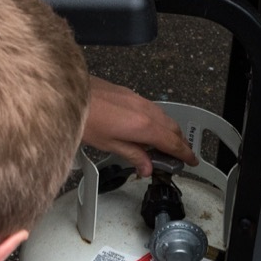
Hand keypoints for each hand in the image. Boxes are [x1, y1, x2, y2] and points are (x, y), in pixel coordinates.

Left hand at [81, 76, 199, 176]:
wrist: (68, 93)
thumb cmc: (85, 119)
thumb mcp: (110, 145)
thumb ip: (133, 156)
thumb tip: (146, 168)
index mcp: (144, 126)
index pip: (173, 143)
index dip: (185, 153)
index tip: (192, 161)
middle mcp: (146, 110)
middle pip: (172, 128)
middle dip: (180, 143)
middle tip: (181, 157)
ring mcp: (138, 100)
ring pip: (163, 117)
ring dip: (169, 131)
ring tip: (165, 145)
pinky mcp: (129, 94)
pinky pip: (152, 109)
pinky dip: (158, 121)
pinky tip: (148, 129)